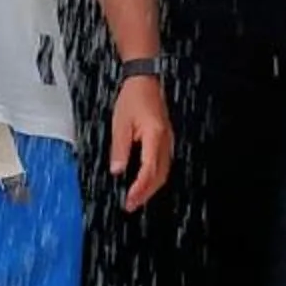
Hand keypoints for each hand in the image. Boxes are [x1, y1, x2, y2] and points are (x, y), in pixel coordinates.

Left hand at [109, 73, 173, 212]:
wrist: (144, 80)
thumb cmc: (133, 97)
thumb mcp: (120, 124)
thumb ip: (120, 149)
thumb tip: (118, 170)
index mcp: (155, 136)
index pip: (149, 170)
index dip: (139, 189)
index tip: (129, 200)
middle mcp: (165, 140)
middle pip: (160, 175)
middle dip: (146, 193)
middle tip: (131, 205)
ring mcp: (167, 140)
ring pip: (163, 171)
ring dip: (151, 187)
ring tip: (137, 197)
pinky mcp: (164, 139)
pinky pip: (163, 163)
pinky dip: (154, 176)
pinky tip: (144, 181)